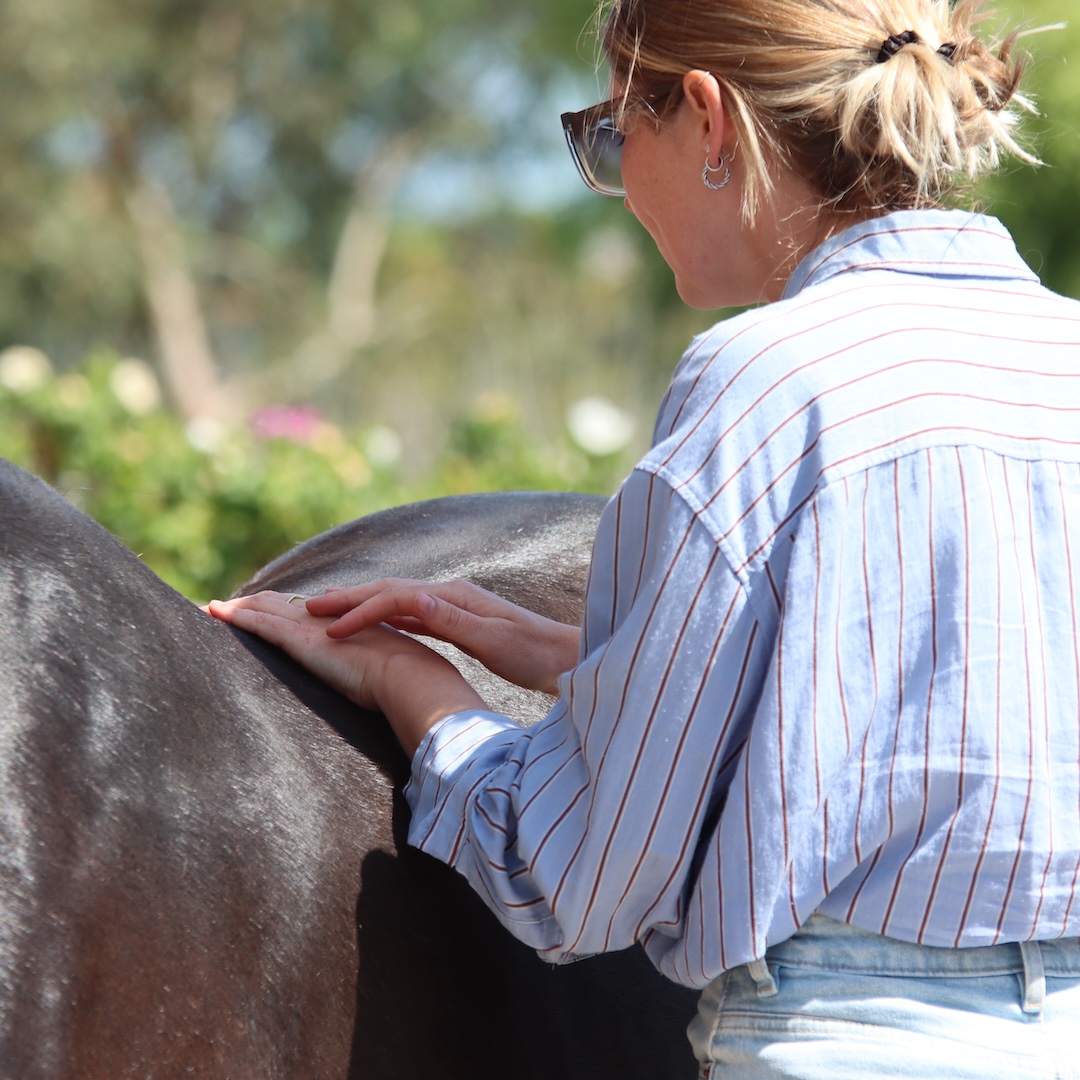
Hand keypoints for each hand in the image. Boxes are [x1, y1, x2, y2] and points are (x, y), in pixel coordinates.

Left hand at [205, 591, 486, 756]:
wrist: (411, 678)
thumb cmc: (410, 683)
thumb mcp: (390, 672)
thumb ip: (377, 667)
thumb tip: (377, 679)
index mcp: (349, 625)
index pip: (308, 613)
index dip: (285, 610)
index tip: (268, 610)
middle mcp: (328, 619)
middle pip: (280, 605)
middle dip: (253, 604)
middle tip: (226, 607)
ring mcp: (313, 628)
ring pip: (262, 609)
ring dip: (236, 609)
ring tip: (211, 608)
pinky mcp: (301, 641)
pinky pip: (259, 623)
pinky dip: (235, 617)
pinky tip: (214, 611)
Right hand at [304, 578, 580, 694]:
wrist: (567, 657)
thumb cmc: (534, 654)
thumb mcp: (493, 640)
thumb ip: (452, 620)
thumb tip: (414, 597)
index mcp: (455, 598)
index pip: (394, 598)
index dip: (359, 611)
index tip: (327, 627)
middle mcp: (451, 595)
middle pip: (389, 591)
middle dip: (348, 598)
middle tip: (306, 607)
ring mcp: (454, 606)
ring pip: (396, 601)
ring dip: (362, 605)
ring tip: (329, 611)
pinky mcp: (459, 621)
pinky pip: (410, 615)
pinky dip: (384, 618)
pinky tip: (373, 625)